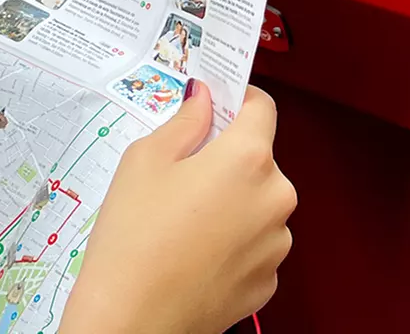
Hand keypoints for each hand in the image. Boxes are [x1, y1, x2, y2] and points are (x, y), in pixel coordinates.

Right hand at [60, 85, 293, 333]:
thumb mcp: (145, 160)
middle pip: (260, 160)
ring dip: (232, 204)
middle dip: (227, 160)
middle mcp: (275, 198)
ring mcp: (276, 244)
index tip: (218, 104)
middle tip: (182, 174)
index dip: (238, 100)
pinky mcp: (268, 281)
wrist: (133, 320)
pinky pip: (255, 245)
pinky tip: (193, 253)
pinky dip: (232, 243)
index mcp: (248, 158)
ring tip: (182, 222)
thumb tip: (203, 99)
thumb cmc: (134, 238)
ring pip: (258, 205)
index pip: (262, 108)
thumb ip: (185, 122)